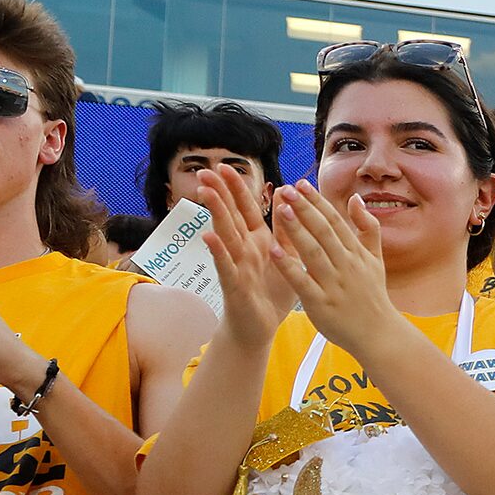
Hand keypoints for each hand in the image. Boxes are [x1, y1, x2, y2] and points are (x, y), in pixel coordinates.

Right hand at [197, 164, 298, 347]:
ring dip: (216, 214)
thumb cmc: (273, 292)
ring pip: (226, 235)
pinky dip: (218, 252)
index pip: (247, 209)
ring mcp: (236, 266)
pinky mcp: (234, 285)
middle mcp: (244, 249)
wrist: (262, 328)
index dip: (237, 188)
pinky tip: (209, 236)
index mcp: (258, 241)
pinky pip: (225, 266)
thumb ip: (287, 230)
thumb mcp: (287, 257)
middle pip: (231, 216)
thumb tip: (287, 196)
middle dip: (220, 194)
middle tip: (206, 170)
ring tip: (206, 193)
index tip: (226, 166)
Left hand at [271, 182, 405, 358]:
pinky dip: (289, 266)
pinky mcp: (321, 304)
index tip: (301, 184)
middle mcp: (346, 266)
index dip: (318, 202)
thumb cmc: (373, 296)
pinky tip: (275, 251)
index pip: (335, 222)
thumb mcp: (376, 259)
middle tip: (287, 190)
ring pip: (313, 253)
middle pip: (324, 232)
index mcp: (357, 254)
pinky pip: (303, 282)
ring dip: (297, 231)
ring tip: (281, 210)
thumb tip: (356, 199)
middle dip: (305, 209)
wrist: (379, 334)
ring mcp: (334, 285)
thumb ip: (367, 228)